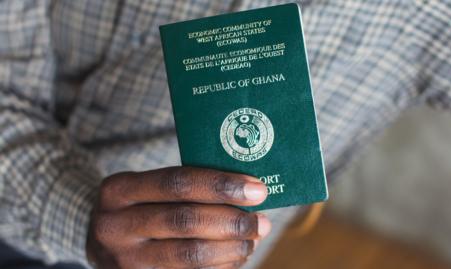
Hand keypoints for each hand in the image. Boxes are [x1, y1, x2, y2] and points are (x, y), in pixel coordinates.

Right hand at [87, 166, 269, 268]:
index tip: (257, 189)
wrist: (101, 243)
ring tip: (252, 240)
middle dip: (232, 221)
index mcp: (118, 190)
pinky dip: (219, 267)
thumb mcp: (145, 189)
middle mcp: (114, 226)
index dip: (221, 185)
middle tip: (262, 221)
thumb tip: (245, 193)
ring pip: (189, 254)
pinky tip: (235, 258)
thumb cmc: (138, 208)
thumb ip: (185, 188)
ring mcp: (124, 261)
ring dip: (231, 249)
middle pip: (185, 220)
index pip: (177, 182)